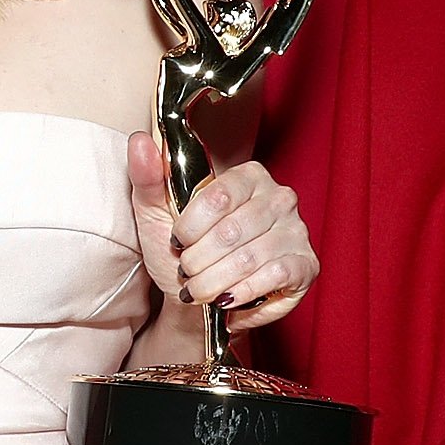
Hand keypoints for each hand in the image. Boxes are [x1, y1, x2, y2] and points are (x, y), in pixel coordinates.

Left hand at [127, 138, 315, 335]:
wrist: (201, 302)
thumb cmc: (183, 254)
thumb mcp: (156, 215)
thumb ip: (147, 177)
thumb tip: (139, 142)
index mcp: (247, 177)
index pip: (218, 197)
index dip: (190, 228)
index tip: (176, 243)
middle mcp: (279, 198)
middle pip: (231, 232)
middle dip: (198, 261)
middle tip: (186, 272)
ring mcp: (296, 231)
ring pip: (248, 259)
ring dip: (213, 282)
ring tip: (199, 289)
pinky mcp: (305, 264)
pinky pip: (273, 277)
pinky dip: (240, 293)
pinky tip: (226, 298)